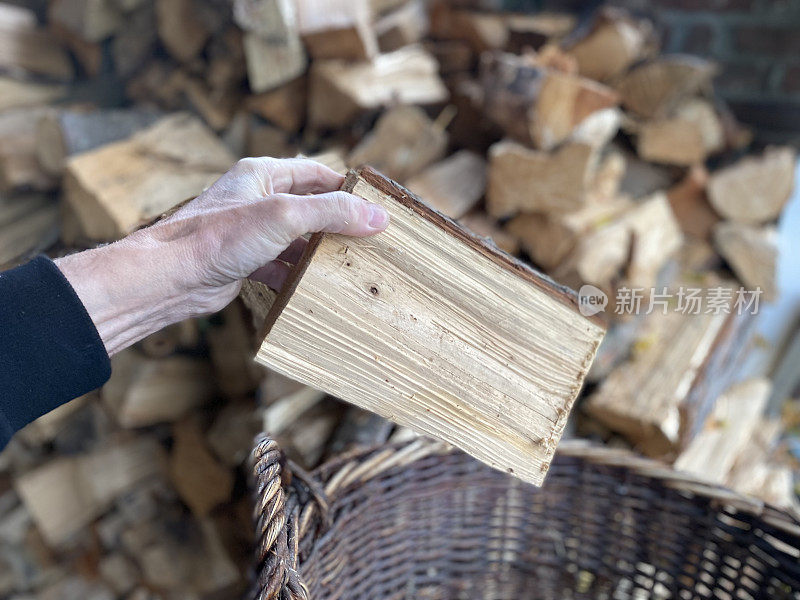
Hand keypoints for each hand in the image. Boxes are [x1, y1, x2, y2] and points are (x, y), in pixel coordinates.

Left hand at [55, 158, 388, 354]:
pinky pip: (282, 265)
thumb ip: (332, 212)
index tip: (376, 208)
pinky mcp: (244, 262)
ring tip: (351, 266)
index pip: (318, 174)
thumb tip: (377, 216)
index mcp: (262, 175)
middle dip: (338, 224)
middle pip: (311, 207)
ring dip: (320, 252)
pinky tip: (316, 288)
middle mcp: (257, 199)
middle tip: (370, 241)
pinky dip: (299, 276)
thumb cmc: (217, 237)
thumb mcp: (284, 216)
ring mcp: (250, 232)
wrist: (170, 278)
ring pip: (298, 239)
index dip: (348, 189)